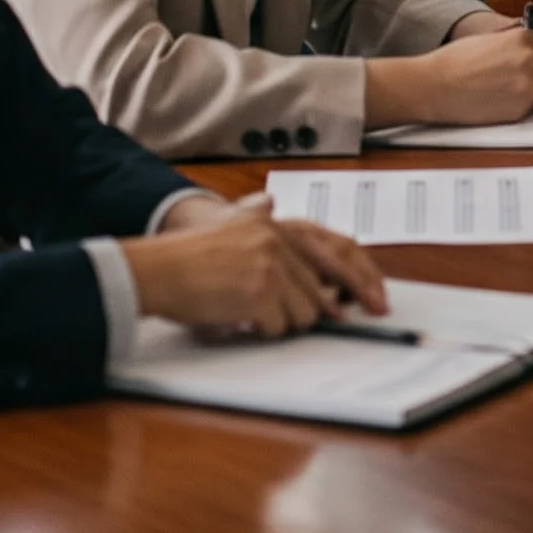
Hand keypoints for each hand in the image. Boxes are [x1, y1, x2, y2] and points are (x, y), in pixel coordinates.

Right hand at [121, 193, 386, 336]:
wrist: (156, 270)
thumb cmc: (186, 256)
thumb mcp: (228, 223)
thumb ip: (255, 215)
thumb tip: (270, 201)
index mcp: (279, 225)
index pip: (338, 249)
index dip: (361, 278)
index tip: (376, 299)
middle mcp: (281, 239)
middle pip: (322, 288)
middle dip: (319, 311)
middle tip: (328, 323)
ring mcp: (272, 264)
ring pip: (305, 311)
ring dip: (286, 322)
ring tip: (258, 316)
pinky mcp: (260, 290)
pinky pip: (280, 326)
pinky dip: (265, 331)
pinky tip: (245, 322)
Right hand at [366, 9, 532, 128]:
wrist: (430, 85)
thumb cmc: (459, 63)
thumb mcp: (498, 41)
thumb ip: (529, 45)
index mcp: (526, 35)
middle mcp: (531, 55)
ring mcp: (526, 81)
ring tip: (501, 89)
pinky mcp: (519, 105)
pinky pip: (532, 108)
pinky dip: (520, 108)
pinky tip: (495, 102)